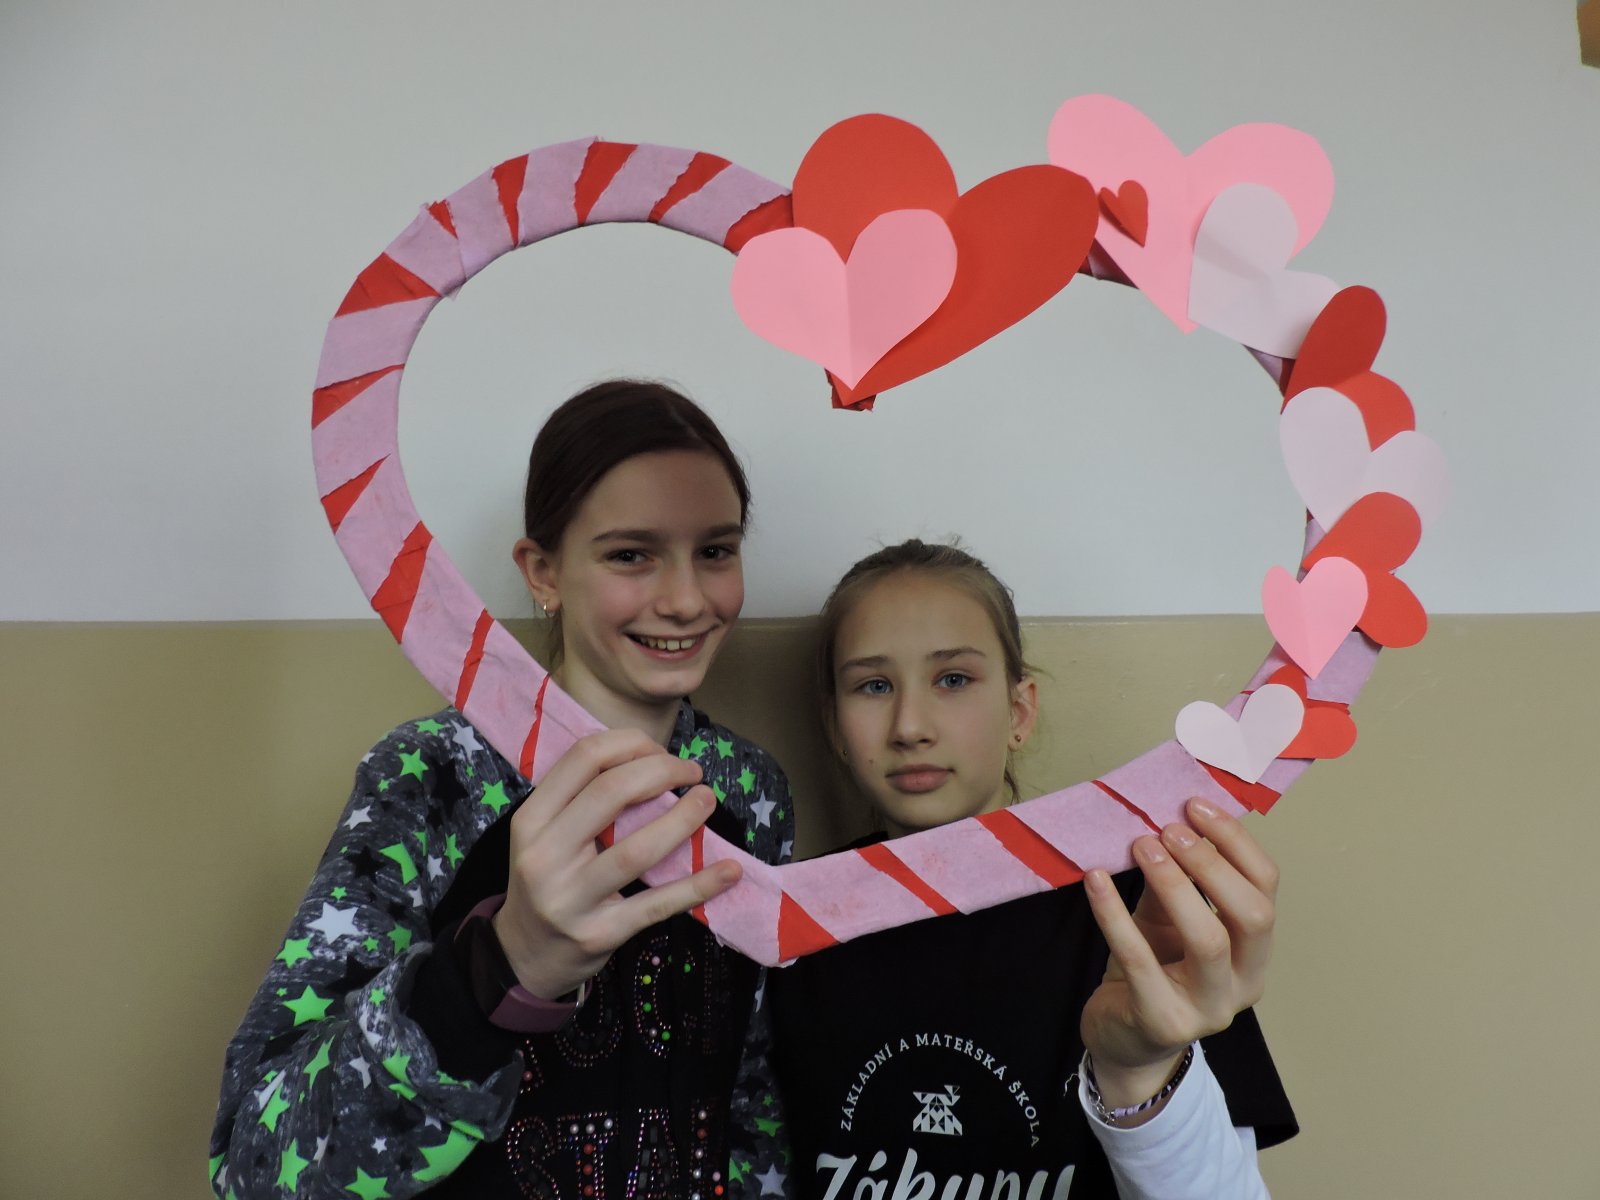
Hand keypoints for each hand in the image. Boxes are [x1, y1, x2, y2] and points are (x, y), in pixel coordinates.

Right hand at [491, 729, 741, 999]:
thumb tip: (650, 759)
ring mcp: (571, 899)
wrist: (524, 957)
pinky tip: (729, 870)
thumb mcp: (544, 836)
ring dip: (683, 819)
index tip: (659, 749)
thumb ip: (581, 799)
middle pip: (612, 792)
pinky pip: (657, 904)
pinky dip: (699, 885)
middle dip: (662, 770)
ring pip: (637, 849)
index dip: (630, 743)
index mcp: (531, 820)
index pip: (583, 758)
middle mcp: (545, 856)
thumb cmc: (547, 882)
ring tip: (707, 800)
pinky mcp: (600, 934)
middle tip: (691, 772)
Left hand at [1080, 797, 1278, 1110]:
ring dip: (1175, 885)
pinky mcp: (1164, 1021)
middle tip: (1169, 828)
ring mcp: (1209, 1009)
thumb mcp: (1167, 917)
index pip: (1266, 887)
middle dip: (1212, 863)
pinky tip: (1094, 880)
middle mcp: (1245, 982)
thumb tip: (1166, 819)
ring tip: (1141, 846)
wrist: (1121, 1036)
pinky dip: (1114, 914)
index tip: (1195, 805)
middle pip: (1253, 914)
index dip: (1235, 841)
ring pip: (1208, 940)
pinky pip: (1140, 960)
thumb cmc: (1151, 967)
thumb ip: (1176, 879)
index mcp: (1255, 949)